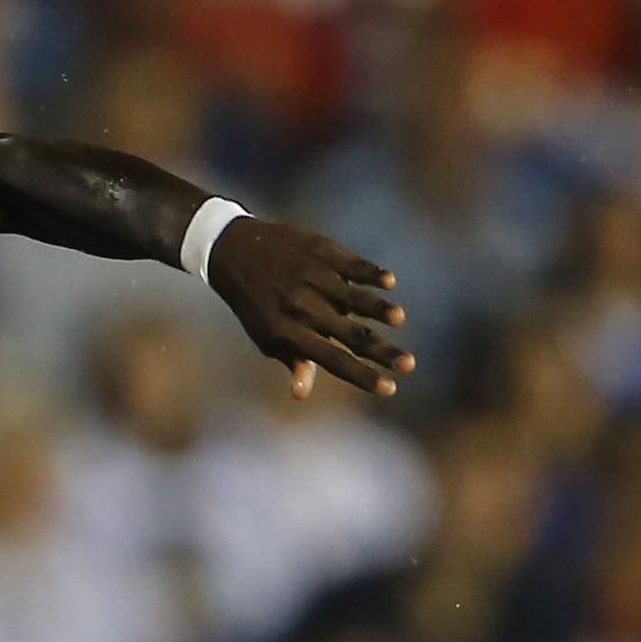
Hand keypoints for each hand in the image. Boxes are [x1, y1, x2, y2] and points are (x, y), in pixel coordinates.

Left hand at [205, 218, 414, 398]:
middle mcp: (299, 306)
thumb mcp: (264, 333)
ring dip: (377, 308)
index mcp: (287, 331)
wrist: (230, 248)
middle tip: (410, 364)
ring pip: (351, 297)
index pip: (331, 360)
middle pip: (348, 334)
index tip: (390, 388)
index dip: (361, 376)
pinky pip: (349, 263)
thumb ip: (291, 358)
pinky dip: (369, 273)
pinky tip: (389, 282)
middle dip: (381, 350)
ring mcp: (309, 276)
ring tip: (399, 318)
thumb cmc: (252, 301)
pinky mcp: (317, 250)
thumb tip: (301, 393)